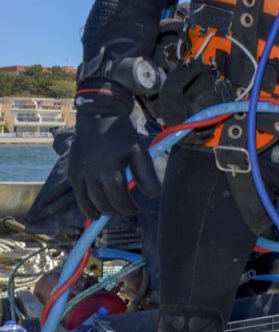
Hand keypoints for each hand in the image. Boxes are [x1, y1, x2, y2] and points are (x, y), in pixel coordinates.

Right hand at [68, 89, 161, 217]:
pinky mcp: (72, 170)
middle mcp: (90, 170)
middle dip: (115, 211)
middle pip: (102, 202)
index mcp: (109, 165)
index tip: (136, 209)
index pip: (118, 197)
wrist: (98, 116)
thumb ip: (146, 173)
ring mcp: (78, 171)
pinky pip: (77, 193)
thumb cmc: (122, 134)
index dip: (128, 208)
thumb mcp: (139, 150)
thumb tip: (153, 195)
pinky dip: (85, 204)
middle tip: (126, 211)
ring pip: (87, 201)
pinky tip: (94, 210)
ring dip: (98, 212)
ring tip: (109, 214)